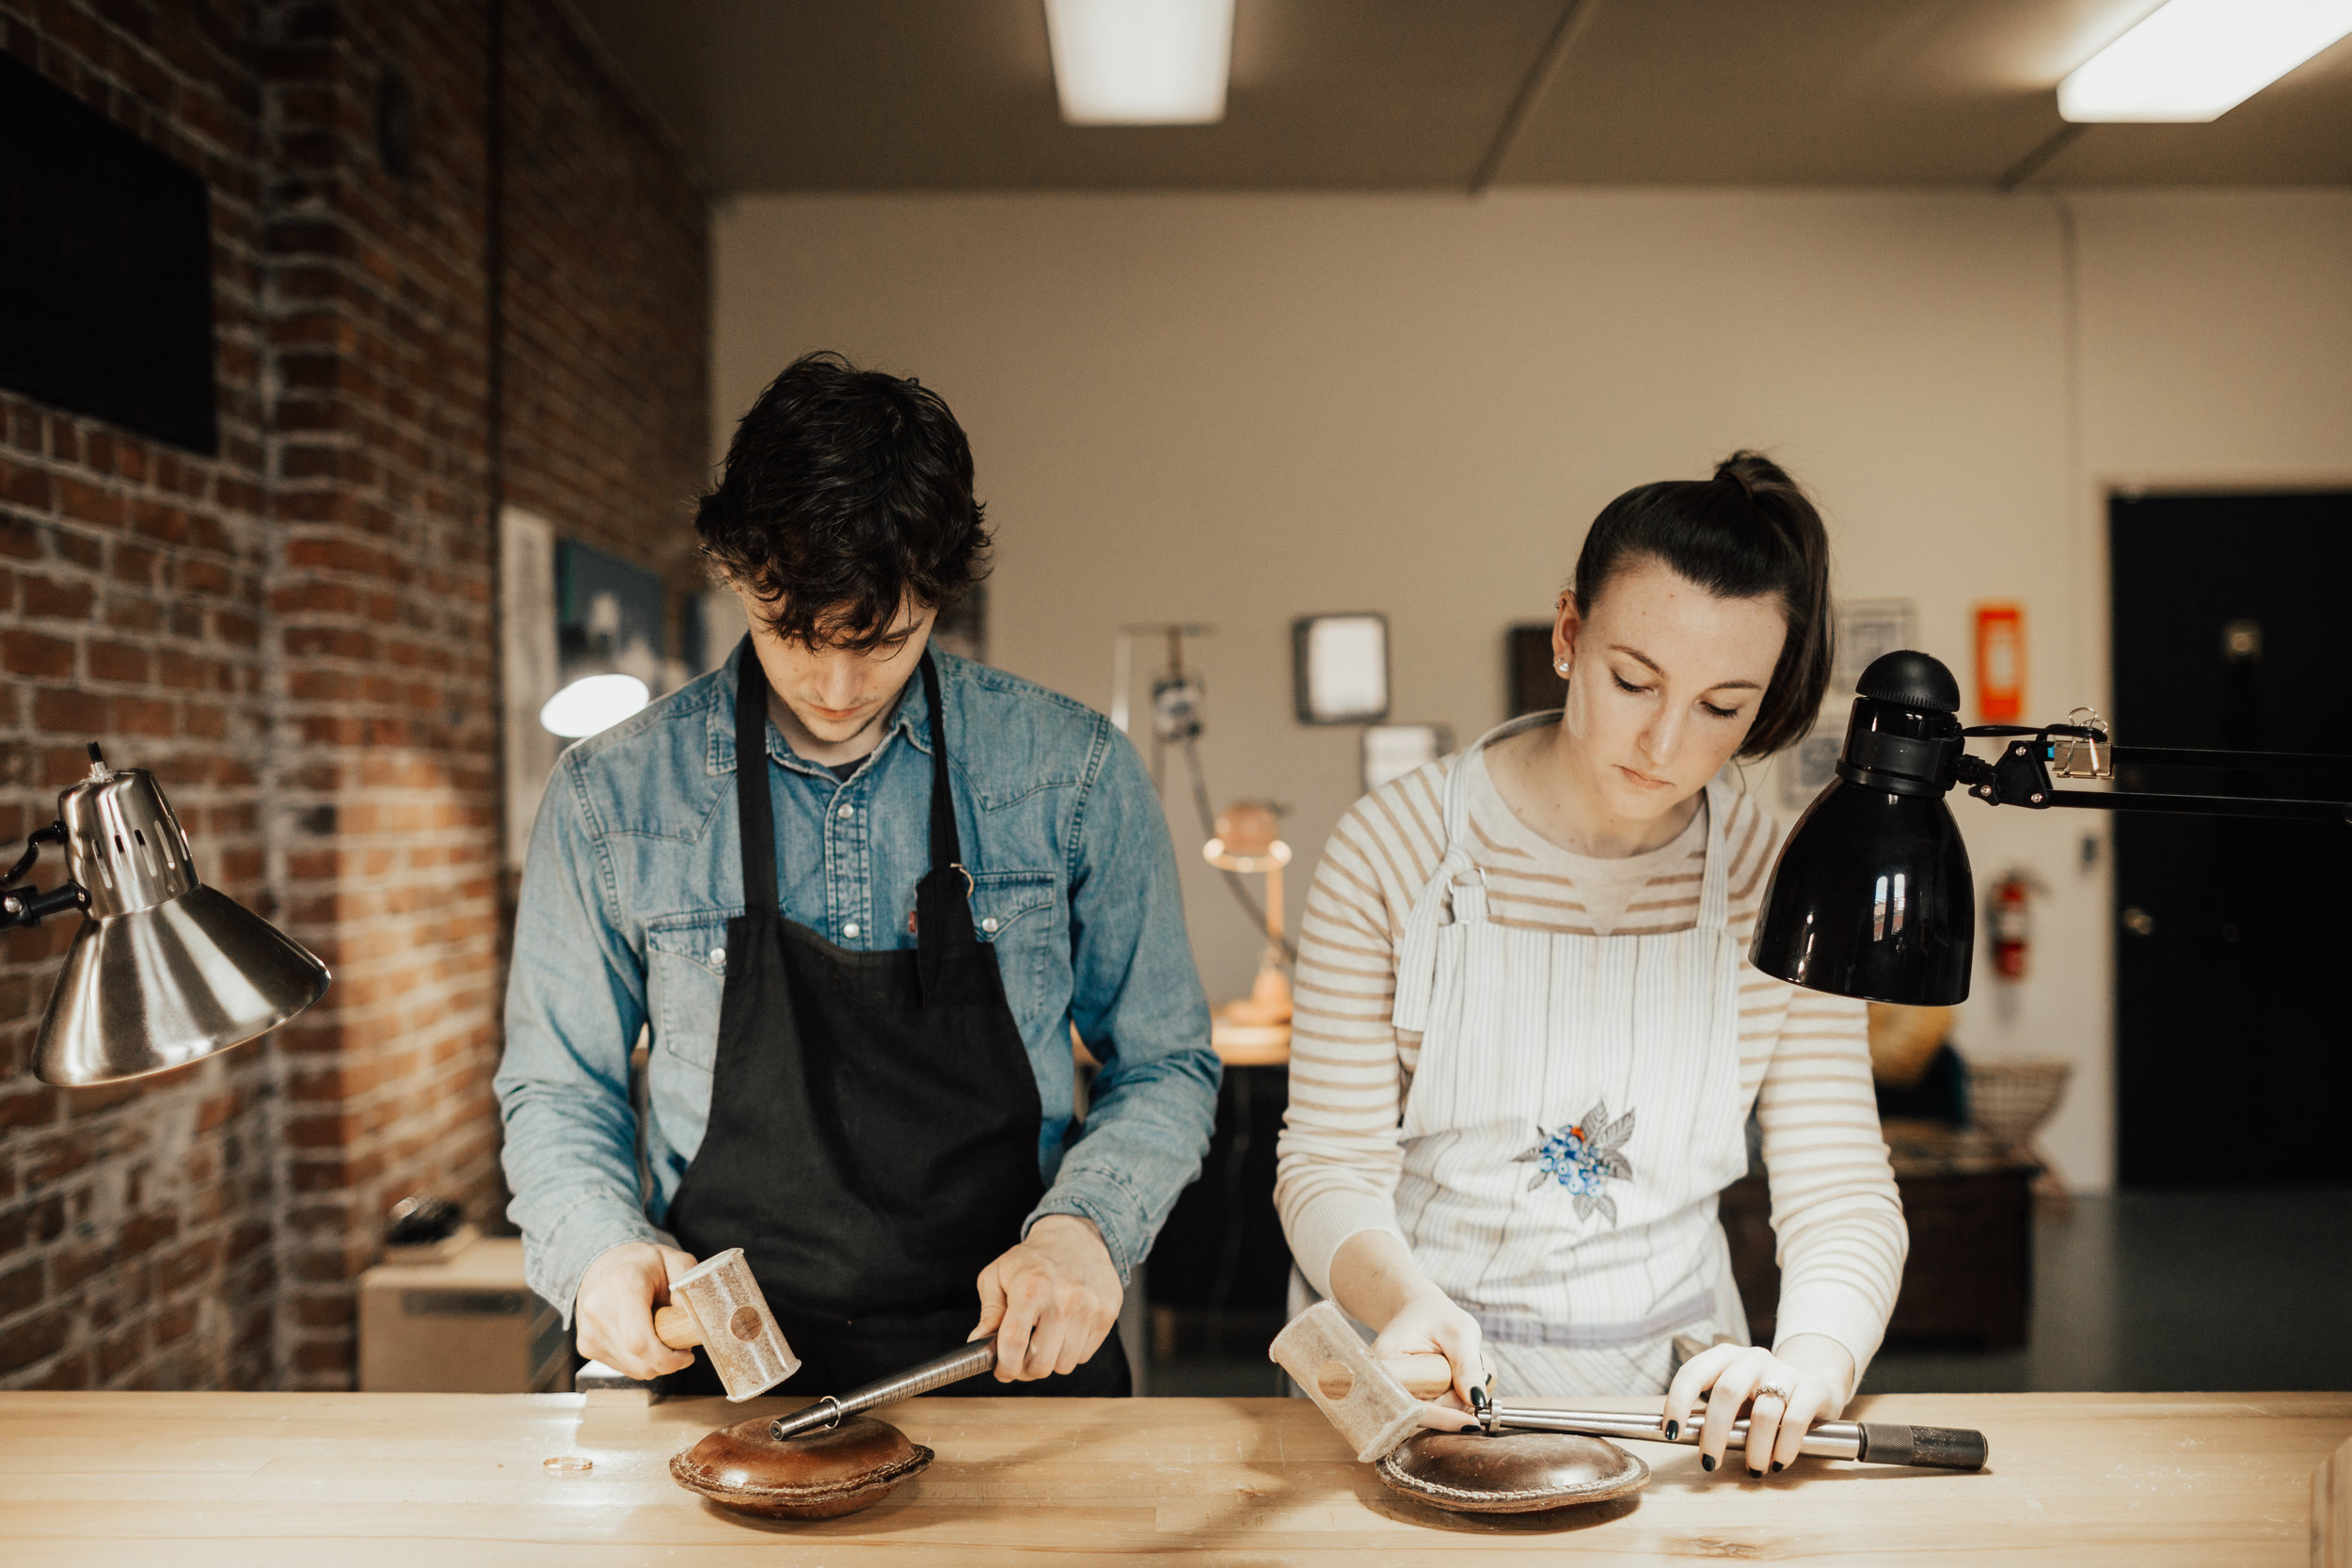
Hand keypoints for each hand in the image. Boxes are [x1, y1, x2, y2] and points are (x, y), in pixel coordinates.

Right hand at [574, 1241, 699, 1379]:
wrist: (603, 1262)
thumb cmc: (643, 1263)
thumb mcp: (675, 1261)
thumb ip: (688, 1287)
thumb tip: (688, 1322)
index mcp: (622, 1285)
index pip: (639, 1341)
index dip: (667, 1359)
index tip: (687, 1354)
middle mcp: (598, 1309)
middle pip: (639, 1360)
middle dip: (667, 1361)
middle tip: (680, 1343)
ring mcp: (588, 1331)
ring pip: (632, 1368)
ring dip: (653, 1361)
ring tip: (659, 1333)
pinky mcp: (585, 1345)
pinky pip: (622, 1367)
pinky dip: (639, 1360)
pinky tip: (642, 1336)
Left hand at [972, 1215, 1121, 1380]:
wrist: (1077, 1239)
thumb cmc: (1033, 1260)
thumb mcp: (998, 1274)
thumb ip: (989, 1311)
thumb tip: (978, 1342)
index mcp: (1031, 1288)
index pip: (1014, 1342)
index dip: (1004, 1366)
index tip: (1001, 1370)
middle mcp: (1064, 1299)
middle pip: (1040, 1364)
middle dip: (1026, 1368)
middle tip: (1021, 1356)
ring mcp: (1089, 1308)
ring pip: (1064, 1365)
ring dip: (1050, 1360)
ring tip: (1044, 1339)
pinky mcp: (1107, 1315)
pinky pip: (1084, 1356)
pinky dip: (1071, 1351)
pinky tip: (1064, 1331)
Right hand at [1328, 1229, 1486, 1412]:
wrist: (1420, 1311)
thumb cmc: (1436, 1315)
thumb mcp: (1459, 1331)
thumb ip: (1468, 1365)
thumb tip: (1476, 1402)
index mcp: (1386, 1364)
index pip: (1412, 1405)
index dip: (1441, 1418)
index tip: (1471, 1424)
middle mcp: (1382, 1386)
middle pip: (1422, 1415)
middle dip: (1451, 1402)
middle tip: (1469, 1373)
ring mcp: (1393, 1395)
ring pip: (1430, 1416)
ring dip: (1452, 1400)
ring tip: (1456, 1367)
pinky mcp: (1406, 1400)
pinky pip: (1430, 1411)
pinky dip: (1448, 1400)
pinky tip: (1452, 1379)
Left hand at [1664, 1335, 1854, 1479]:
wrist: (1814, 1385)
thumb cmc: (1761, 1397)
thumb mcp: (1734, 1398)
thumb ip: (1710, 1412)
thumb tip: (1678, 1435)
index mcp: (1725, 1357)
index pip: (1693, 1372)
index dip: (1678, 1402)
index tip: (1672, 1433)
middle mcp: (1754, 1358)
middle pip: (1727, 1392)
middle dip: (1715, 1433)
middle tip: (1710, 1463)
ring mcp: (1785, 1371)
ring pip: (1764, 1413)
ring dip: (1755, 1449)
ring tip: (1754, 1469)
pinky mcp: (1813, 1388)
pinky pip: (1796, 1421)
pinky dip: (1784, 1448)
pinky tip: (1778, 1462)